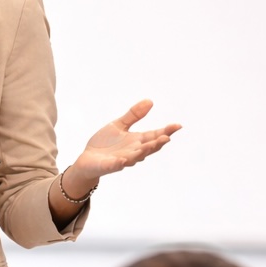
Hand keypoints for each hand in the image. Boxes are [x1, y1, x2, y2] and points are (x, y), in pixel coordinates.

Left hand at [64, 99, 180, 195]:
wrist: (88, 159)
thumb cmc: (105, 143)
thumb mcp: (119, 125)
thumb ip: (134, 115)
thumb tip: (150, 101)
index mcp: (137, 141)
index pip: (154, 136)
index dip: (166, 131)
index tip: (177, 125)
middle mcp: (133, 152)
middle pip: (148, 148)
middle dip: (157, 143)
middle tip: (167, 137)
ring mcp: (122, 160)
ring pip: (135, 157)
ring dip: (143, 152)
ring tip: (151, 144)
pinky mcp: (108, 166)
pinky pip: (114, 166)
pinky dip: (118, 163)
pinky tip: (122, 160)